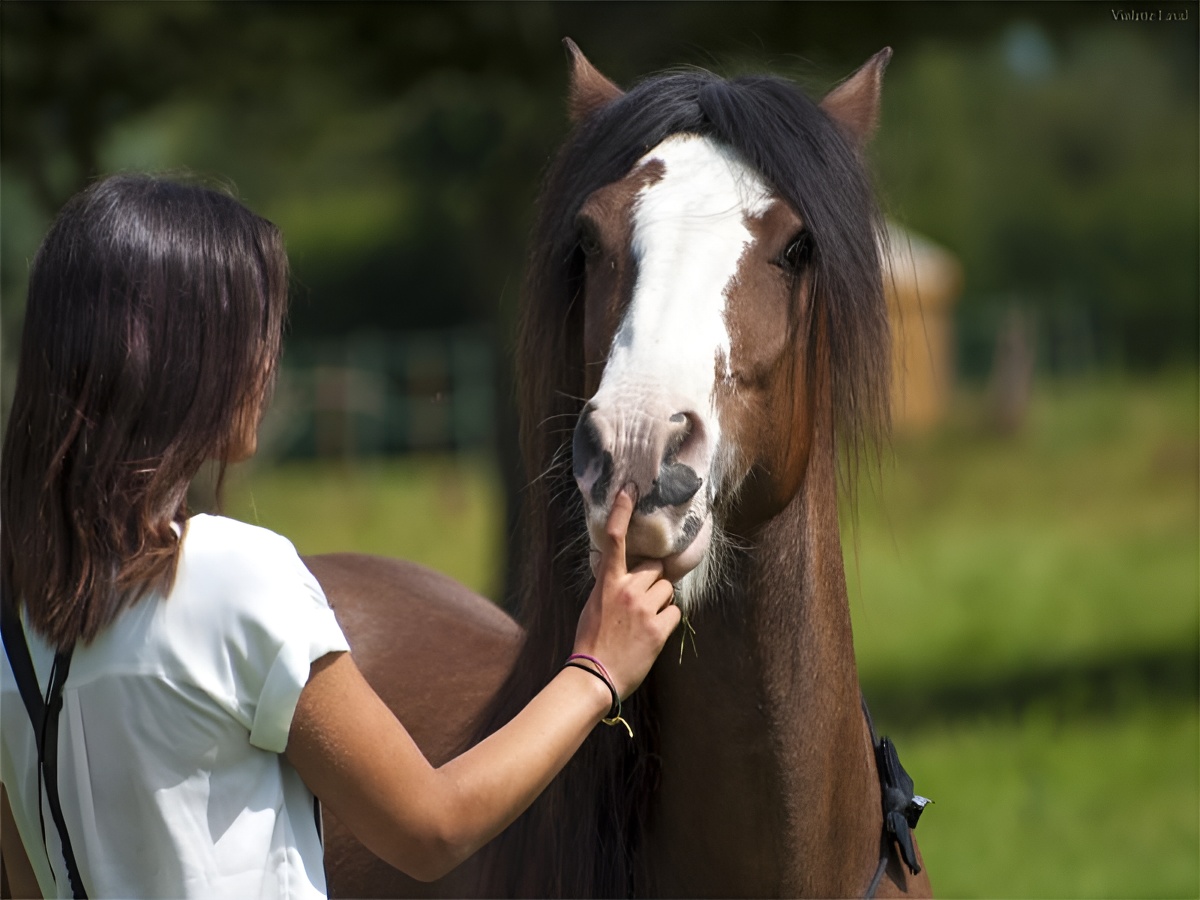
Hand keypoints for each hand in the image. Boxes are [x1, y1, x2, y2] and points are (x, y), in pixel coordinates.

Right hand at [572, 490, 680, 698]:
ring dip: (660, 601)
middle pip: (655, 568)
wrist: (595, 676)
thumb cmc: (591, 641)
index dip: (622, 513)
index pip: (614, 541)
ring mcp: (644, 608)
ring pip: (667, 589)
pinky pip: (675, 611)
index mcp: (606, 583)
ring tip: (644, 622)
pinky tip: (652, 633)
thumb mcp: (593, 605)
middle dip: (652, 581)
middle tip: (640, 602)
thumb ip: (610, 585)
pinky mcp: (659, 628)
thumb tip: (622, 573)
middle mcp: (627, 590)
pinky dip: (667, 620)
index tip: (630, 491)